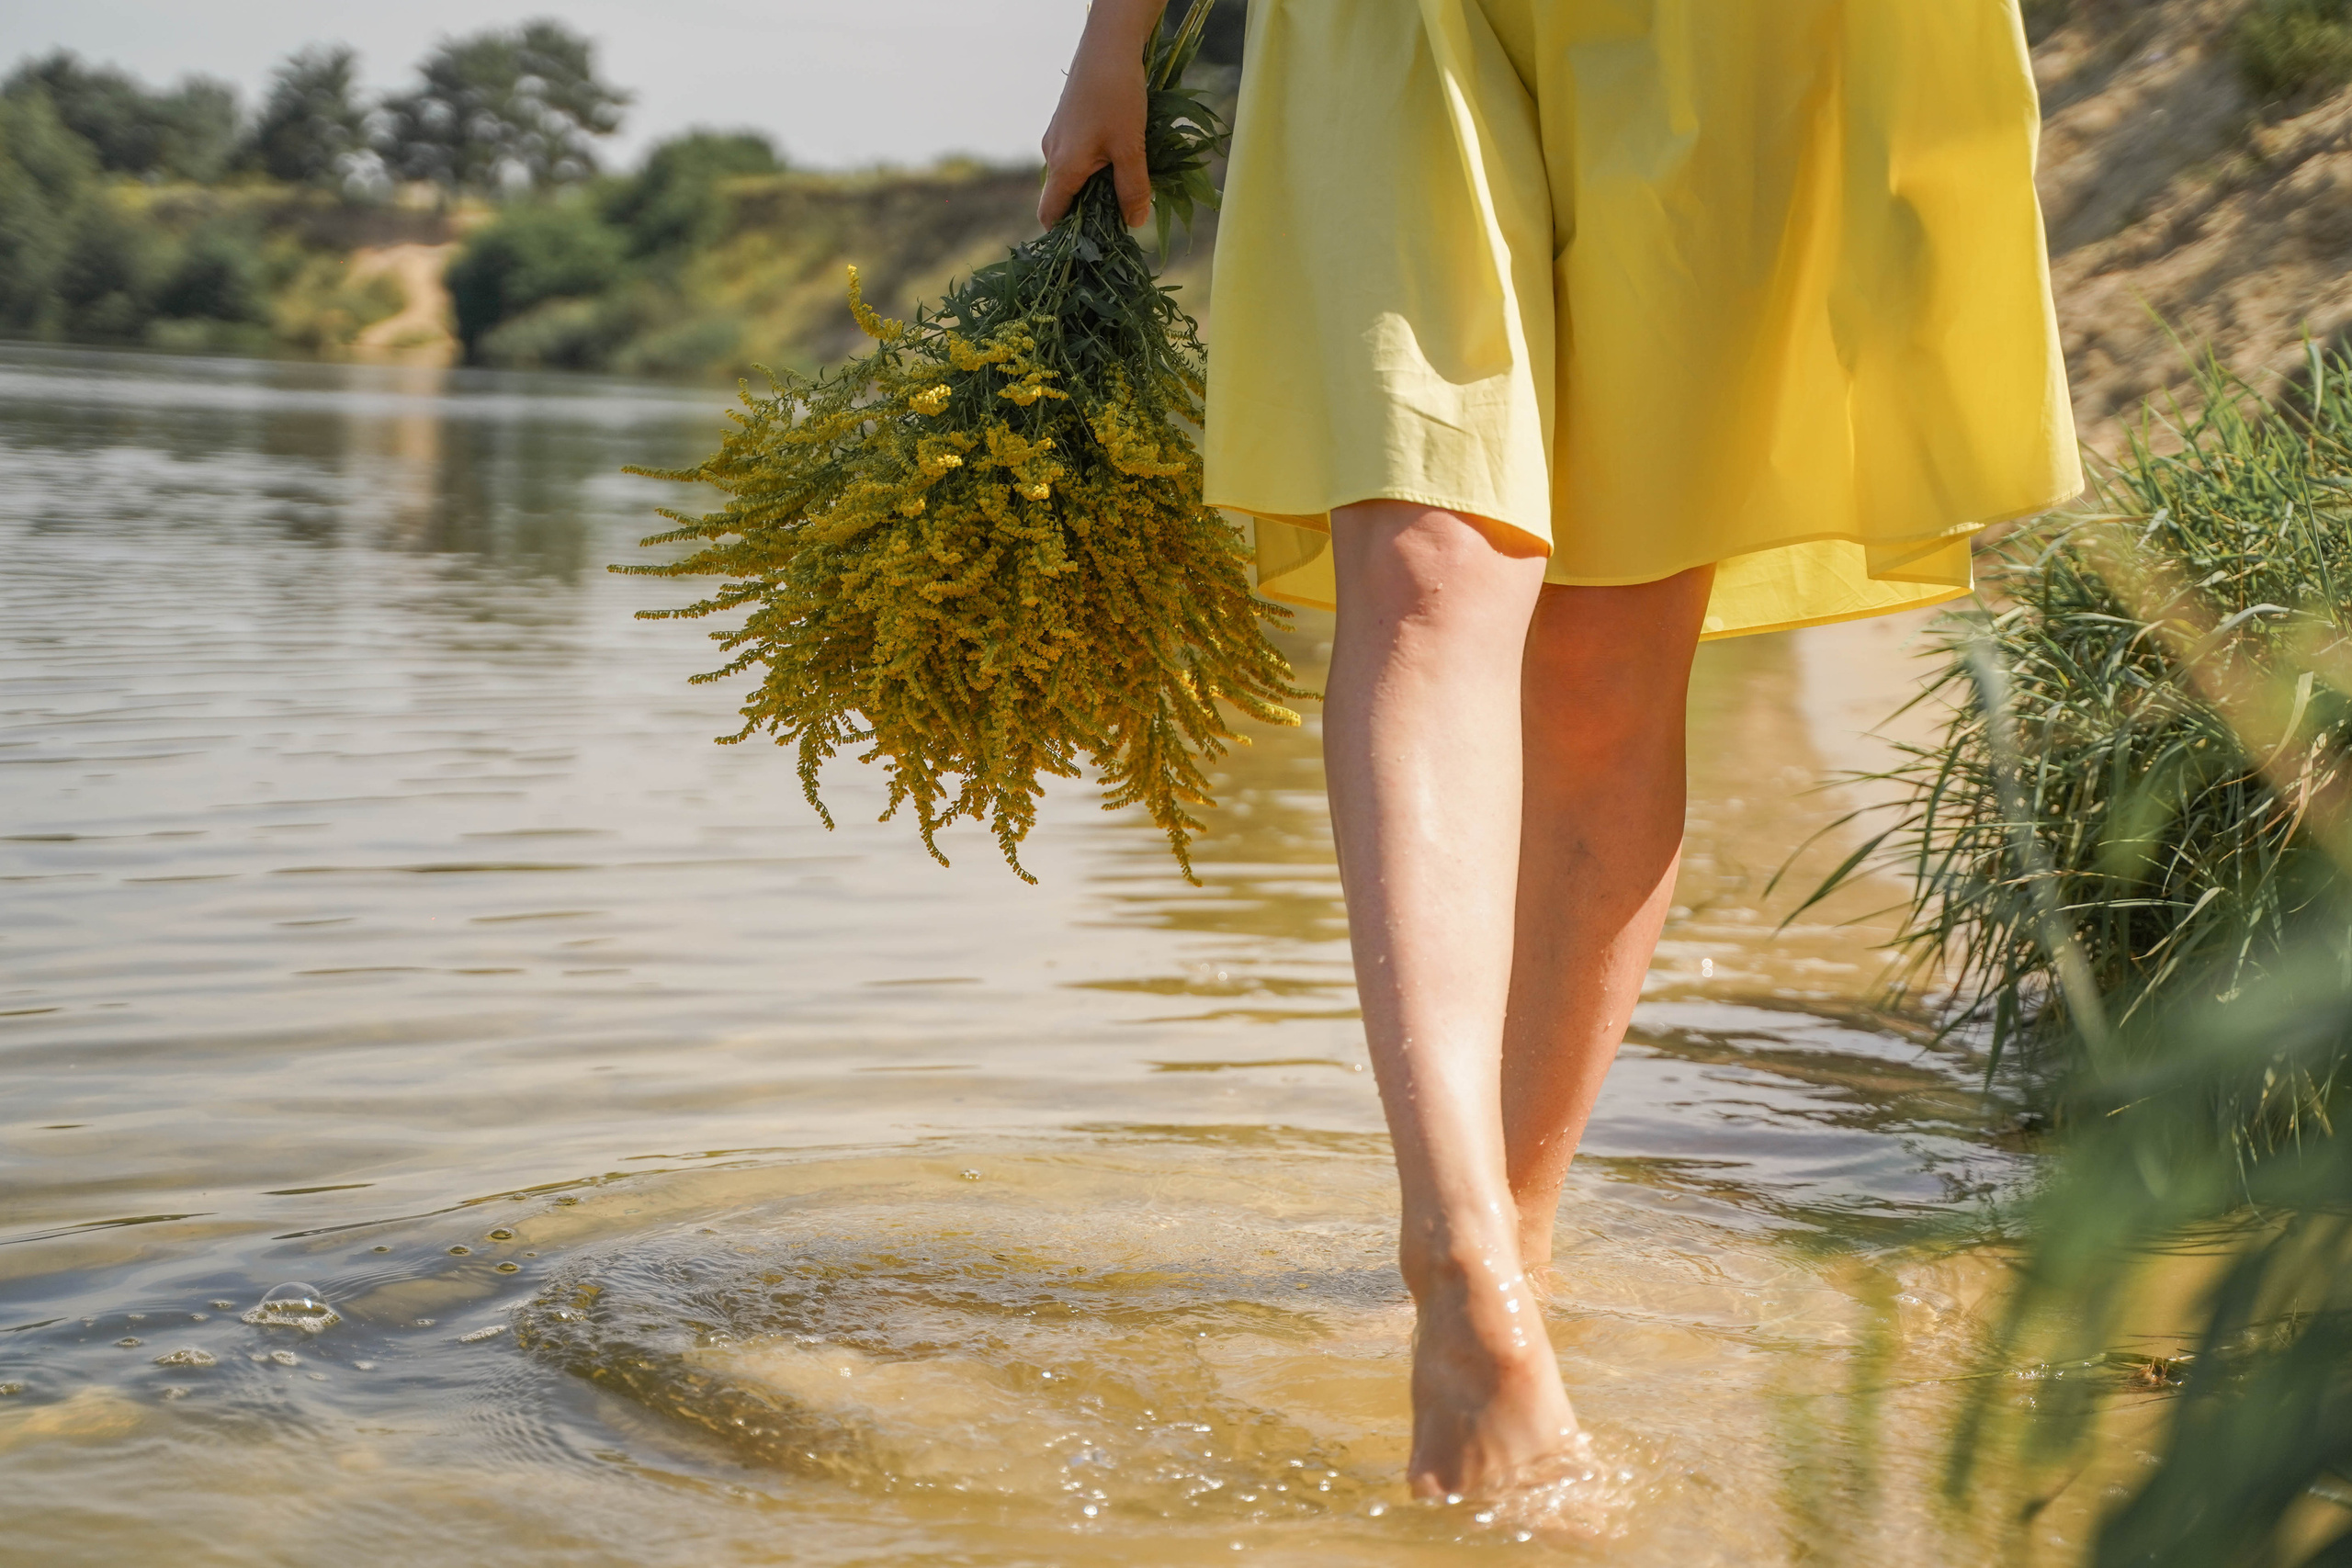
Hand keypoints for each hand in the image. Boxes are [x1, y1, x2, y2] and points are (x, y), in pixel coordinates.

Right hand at [1038, 0, 1165, 228]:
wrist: (1109, 44)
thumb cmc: (1118, 95)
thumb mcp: (1131, 148)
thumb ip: (1133, 189)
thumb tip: (1135, 223)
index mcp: (1063, 167)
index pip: (1050, 216)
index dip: (1067, 236)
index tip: (1092, 244)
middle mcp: (1052, 153)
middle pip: (1063, 197)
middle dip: (1089, 210)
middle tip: (1121, 214)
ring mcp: (1057, 136)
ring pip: (1073, 174)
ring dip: (1095, 184)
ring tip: (1126, 182)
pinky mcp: (1067, 121)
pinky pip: (1076, 154)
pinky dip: (1094, 163)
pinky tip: (1120, 153)